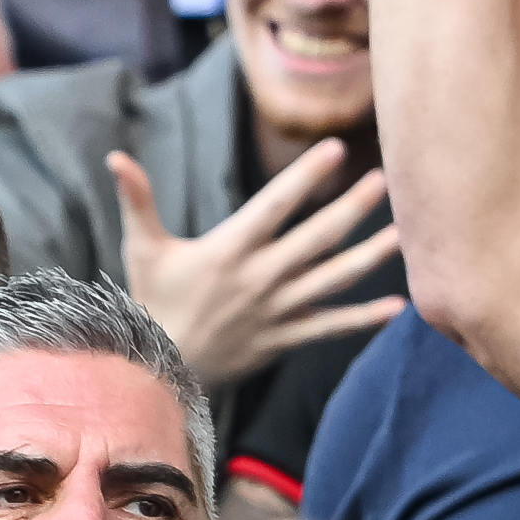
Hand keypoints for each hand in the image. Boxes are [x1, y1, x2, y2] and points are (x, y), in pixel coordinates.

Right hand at [115, 139, 399, 385]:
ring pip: (333, 279)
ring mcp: (278, 310)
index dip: (306, 176)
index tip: (336, 149)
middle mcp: (261, 277)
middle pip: (316, 237)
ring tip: (403, 234)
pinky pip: (331, 326)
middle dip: (353, 207)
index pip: (276, 204)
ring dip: (370, 256)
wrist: (158, 369)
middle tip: (386, 179)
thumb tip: (115, 157)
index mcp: (231, 249)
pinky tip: (397, 308)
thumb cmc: (153, 300)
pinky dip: (363, 319)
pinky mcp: (286, 338)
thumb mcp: (142, 248)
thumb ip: (138, 199)